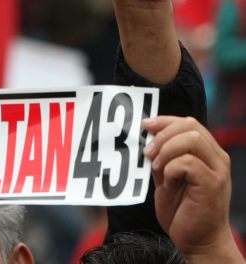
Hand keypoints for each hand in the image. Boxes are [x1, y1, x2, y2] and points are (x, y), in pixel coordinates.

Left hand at [143, 116, 242, 262]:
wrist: (199, 243)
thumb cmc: (182, 210)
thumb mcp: (167, 176)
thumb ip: (162, 156)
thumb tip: (147, 134)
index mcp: (208, 153)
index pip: (189, 122)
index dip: (165, 120)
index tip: (145, 125)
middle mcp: (217, 158)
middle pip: (190, 125)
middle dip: (163, 134)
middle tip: (148, 152)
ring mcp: (218, 171)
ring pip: (191, 139)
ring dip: (167, 149)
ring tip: (156, 166)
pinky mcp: (212, 185)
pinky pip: (187, 162)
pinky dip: (171, 168)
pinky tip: (167, 182)